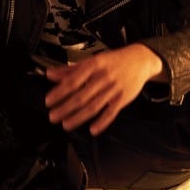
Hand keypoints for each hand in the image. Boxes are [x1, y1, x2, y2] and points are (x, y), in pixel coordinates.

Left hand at [44, 44, 164, 135]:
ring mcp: (114, 89)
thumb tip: (50, 73)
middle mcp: (103, 78)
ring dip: (78, 117)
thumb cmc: (114, 61)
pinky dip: (102, 122)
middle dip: (65, 108)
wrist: (140, 60)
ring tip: (66, 124)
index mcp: (94, 66)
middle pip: (82, 96)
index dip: (60, 92)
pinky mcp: (123, 99)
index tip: (49, 100)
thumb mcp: (92, 60)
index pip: (73, 80)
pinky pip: (111, 113)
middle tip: (53, 116)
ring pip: (94, 106)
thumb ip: (70, 69)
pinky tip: (93, 129)